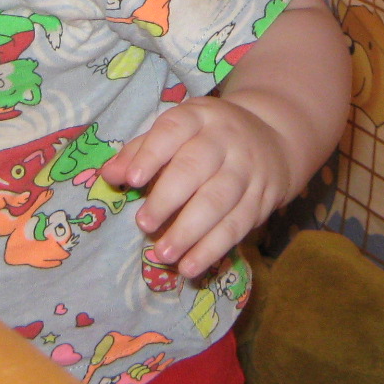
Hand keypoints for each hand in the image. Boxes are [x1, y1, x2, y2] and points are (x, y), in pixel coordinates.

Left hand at [99, 94, 293, 279]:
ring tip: (163, 254)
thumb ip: (140, 151)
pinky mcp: (262, 198)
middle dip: (168, 199)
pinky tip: (190, 266)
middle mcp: (225, 138)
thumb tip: (109, 175)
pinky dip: (212, 249)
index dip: (152, 154)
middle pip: (196, 167)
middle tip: (144, 224)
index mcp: (198, 116)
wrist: (274, 137)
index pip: (172, 130)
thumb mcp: (177, 130)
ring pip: (218, 201)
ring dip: (189, 231)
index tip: (133, 180)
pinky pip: (237, 226)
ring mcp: (247, 168)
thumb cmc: (207, 137)